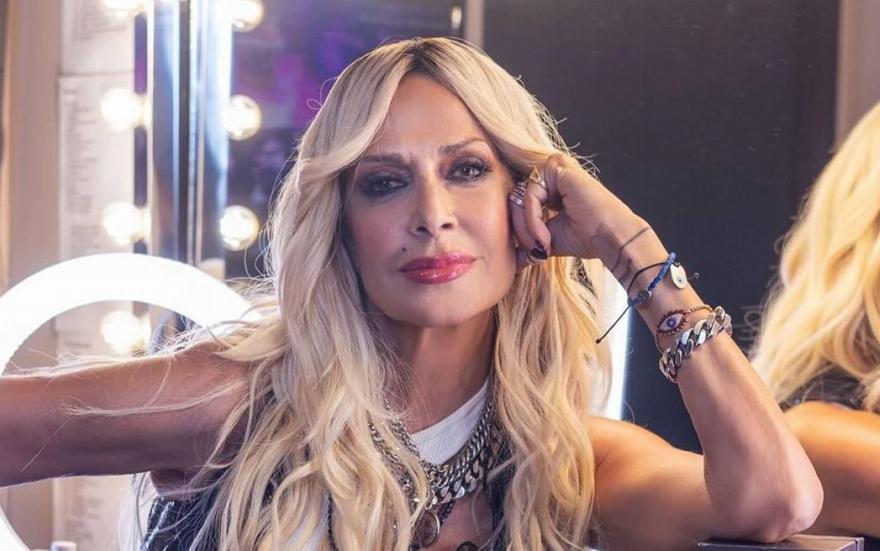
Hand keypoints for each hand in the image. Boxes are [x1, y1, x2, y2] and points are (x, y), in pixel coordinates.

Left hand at [509, 153, 641, 271]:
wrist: (610, 239)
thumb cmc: (586, 238)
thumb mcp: (547, 237)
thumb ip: (528, 237)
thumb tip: (510, 257)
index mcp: (550, 185)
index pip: (517, 202)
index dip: (520, 229)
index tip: (531, 253)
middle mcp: (551, 171)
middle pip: (515, 198)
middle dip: (521, 229)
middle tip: (534, 250)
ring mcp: (554, 166)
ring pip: (520, 197)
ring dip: (527, 227)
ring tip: (542, 244)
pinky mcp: (558, 166)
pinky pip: (530, 193)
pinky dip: (533, 219)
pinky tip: (545, 235)